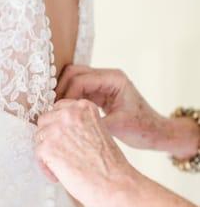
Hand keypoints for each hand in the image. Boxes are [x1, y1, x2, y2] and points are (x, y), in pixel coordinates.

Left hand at [35, 99, 135, 206]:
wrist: (115, 183)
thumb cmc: (110, 164)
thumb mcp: (97, 132)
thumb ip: (78, 125)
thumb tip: (57, 131)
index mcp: (84, 107)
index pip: (58, 109)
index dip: (59, 126)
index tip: (64, 140)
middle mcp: (69, 113)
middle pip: (45, 121)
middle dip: (50, 138)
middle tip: (61, 155)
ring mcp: (57, 129)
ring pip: (39, 138)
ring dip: (46, 153)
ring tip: (61, 168)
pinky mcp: (47, 147)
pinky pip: (37, 155)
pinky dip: (45, 168)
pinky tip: (58, 176)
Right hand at [56, 66, 199, 157]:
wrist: (154, 133)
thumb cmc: (142, 128)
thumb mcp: (118, 126)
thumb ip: (93, 122)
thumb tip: (69, 124)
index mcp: (114, 79)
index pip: (81, 80)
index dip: (66, 94)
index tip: (58, 112)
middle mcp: (106, 77)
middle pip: (73, 74)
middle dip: (60, 90)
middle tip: (52, 110)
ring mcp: (102, 84)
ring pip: (73, 82)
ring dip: (63, 95)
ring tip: (56, 113)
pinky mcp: (99, 94)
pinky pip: (78, 92)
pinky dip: (69, 101)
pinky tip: (64, 115)